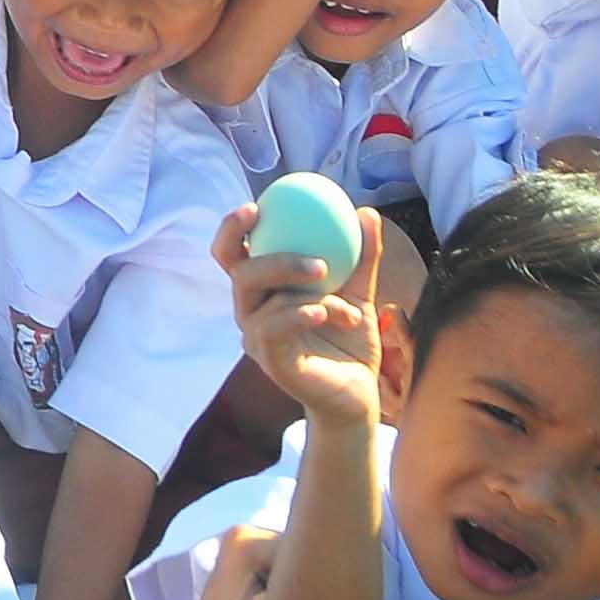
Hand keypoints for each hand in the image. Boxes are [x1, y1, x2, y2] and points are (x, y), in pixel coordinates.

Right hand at [220, 205, 383, 429]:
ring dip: (309, 296)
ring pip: (263, 301)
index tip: (258, 206)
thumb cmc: (350, 341)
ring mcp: (257, 339)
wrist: (359, 392)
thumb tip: (366, 212)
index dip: (234, 229)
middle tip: (316, 260)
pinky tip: (324, 312)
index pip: (233, 255)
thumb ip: (362, 257)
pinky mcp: (270, 362)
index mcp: (263, 291)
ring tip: (345, 303)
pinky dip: (298, 315)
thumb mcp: (360, 293)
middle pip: (240, 273)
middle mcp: (251, 312)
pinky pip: (274, 330)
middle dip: (274, 260)